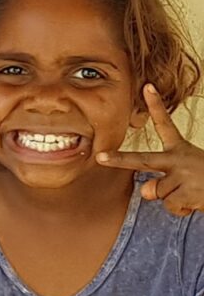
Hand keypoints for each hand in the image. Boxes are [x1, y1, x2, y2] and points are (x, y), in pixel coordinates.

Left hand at [99, 85, 203, 214]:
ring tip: (191, 192)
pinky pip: (169, 205)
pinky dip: (180, 208)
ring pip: (158, 192)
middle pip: (142, 160)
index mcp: (181, 150)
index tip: (147, 86)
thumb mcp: (185, 175)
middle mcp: (180, 159)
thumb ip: (161, 182)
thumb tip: (148, 191)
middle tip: (101, 157)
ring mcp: (184, 175)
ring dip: (172, 198)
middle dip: (119, 159)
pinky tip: (194, 201)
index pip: (166, 125)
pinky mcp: (188, 193)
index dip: (156, 105)